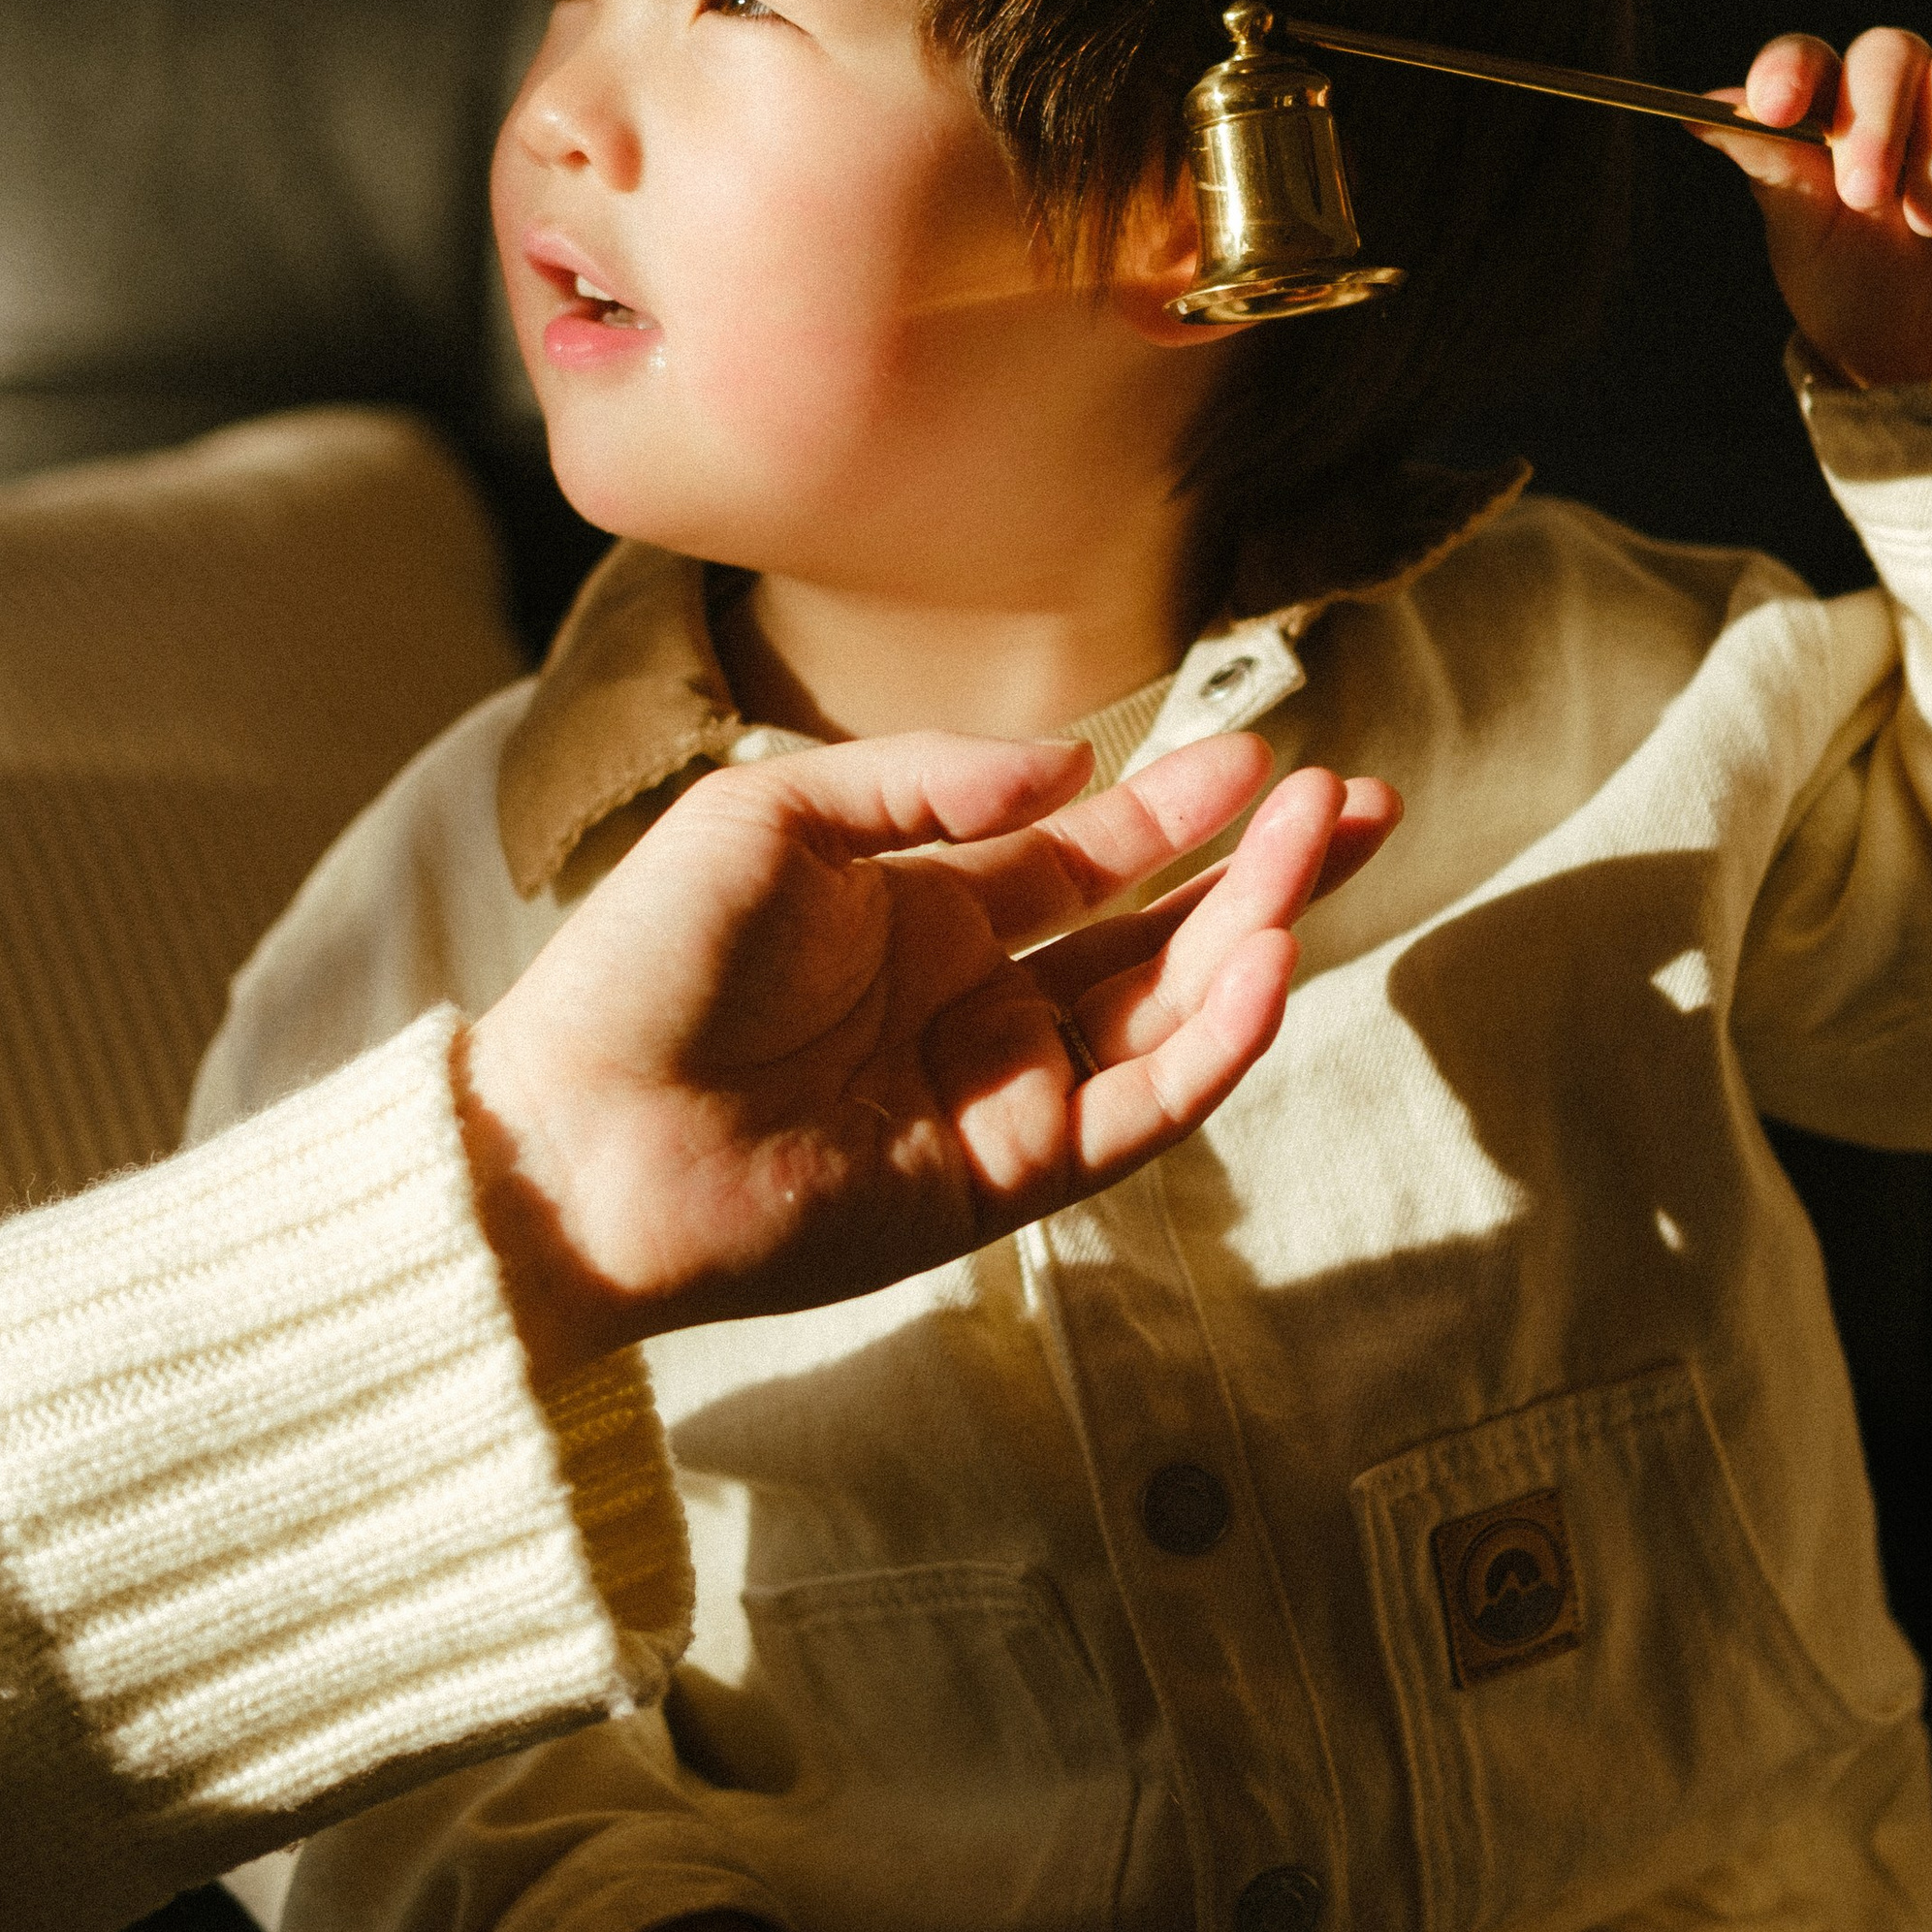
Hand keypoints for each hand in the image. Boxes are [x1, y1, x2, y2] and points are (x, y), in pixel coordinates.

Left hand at [461, 729, 1398, 1388]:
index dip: (1181, 807)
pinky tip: (1264, 969)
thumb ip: (924, 782)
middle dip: (1261, 867)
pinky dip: (1210, 1045)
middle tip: (1357, 802)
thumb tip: (1072, 766)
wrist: (574, 1136)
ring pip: (1166, 1011)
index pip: (1091, 855)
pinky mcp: (1004, 1177)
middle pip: (1160, 930)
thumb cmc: (642, 967)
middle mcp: (979, 1001)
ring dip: (1253, 934)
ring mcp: (1000, 1092)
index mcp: (924, 910)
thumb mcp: (773, 820)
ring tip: (1322, 852)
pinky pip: (1137, 1109)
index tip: (1268, 754)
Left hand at [1700, 25, 1931, 387]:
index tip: (1776, 107)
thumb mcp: (1803, 234)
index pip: (1810, 57)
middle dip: (1878, 120)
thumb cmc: (1860, 289)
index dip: (1792, 69)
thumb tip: (1696, 108)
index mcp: (1835, 108)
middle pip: (1894, 50)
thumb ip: (1767, 163)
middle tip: (1866, 196)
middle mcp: (1909, 93)